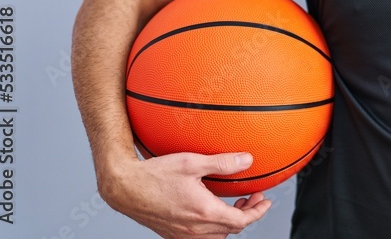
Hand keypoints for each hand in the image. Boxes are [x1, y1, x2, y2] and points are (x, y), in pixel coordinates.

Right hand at [99, 151, 271, 238]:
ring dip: (230, 222)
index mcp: (204, 213)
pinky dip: (213, 226)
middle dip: (247, 214)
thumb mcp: (193, 163)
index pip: (241, 221)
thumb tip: (248, 160)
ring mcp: (182, 234)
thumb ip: (223, 163)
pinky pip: (200, 237)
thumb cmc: (156, 174)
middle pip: (231, 230)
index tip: (265, 200)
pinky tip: (209, 209)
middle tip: (251, 197)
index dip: (258, 212)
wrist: (125, 189)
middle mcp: (194, 229)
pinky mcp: (172, 234)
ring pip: (217, 236)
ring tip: (233, 204)